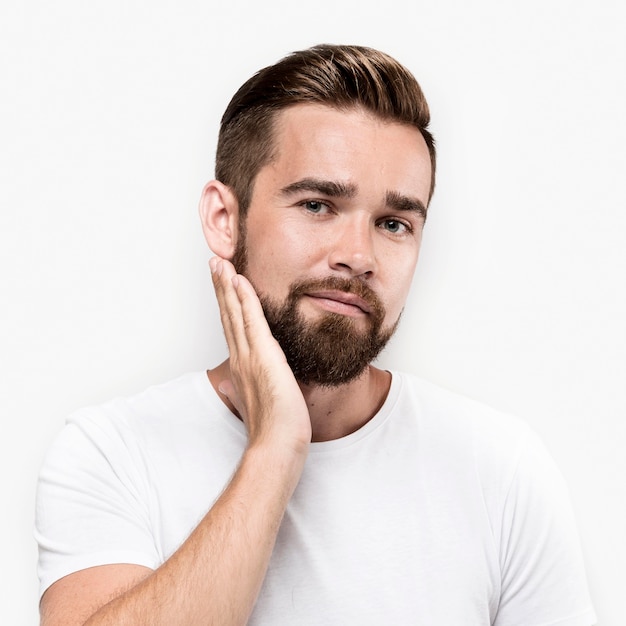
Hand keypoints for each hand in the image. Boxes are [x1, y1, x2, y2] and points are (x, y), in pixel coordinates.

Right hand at [210, 257, 311, 456]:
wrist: (277, 444)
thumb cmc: (271, 428)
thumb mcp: (252, 404)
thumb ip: (237, 391)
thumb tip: (224, 386)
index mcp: (240, 367)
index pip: (230, 328)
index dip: (224, 304)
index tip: (220, 284)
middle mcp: (240, 358)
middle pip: (227, 315)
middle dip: (220, 287)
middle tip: (214, 263)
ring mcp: (248, 355)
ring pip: (234, 313)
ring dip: (226, 285)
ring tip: (219, 263)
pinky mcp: (262, 355)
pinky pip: (251, 319)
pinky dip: (244, 297)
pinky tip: (238, 280)